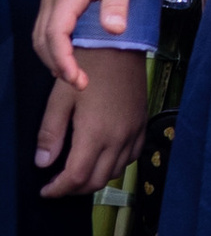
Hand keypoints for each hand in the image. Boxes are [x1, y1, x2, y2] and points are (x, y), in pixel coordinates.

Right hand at [35, 0, 134, 81]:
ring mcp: (50, 0)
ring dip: (51, 58)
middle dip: (57, 64)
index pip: (55, 31)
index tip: (76, 78)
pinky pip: (44, 30)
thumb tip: (114, 30)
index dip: (62, 58)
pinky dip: (50, 48)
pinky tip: (65, 58)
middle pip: (42, 38)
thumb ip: (117, 2)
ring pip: (39, 36)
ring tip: (72, 76)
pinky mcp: (53, 2)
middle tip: (80, 83)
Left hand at [35, 44, 147, 196]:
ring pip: (115, 172)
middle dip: (75, 188)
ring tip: (78, 171)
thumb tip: (43, 163)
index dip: (59, 189)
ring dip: (94, 178)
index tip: (46, 190)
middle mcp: (118, 138)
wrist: (119, 44)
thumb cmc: (87, 68)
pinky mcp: (142, 124)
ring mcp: (133, 132)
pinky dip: (115, 165)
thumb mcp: (60, 99)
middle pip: (96, 180)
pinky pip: (131, 157)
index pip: (76, 177)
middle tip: (58, 184)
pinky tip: (103, 157)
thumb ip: (50, 134)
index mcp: (94, 133)